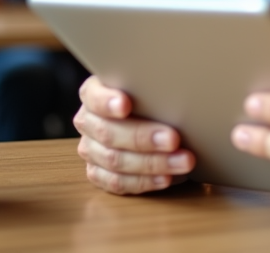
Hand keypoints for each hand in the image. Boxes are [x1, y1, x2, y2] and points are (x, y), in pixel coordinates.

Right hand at [73, 75, 195, 193]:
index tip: (125, 105)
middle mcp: (87, 122)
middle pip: (108, 133)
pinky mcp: (97, 174)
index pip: (94, 97)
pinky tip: (166, 178)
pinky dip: (144, 181)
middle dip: (143, 137)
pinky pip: (117, 182)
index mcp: (92, 94)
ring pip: (115, 160)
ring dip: (153, 163)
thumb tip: (180, 90)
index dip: (108, 102)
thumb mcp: (147, 87)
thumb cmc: (147, 99)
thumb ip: (150, 89)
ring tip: (182, 161)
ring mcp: (90, 150)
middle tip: (173, 139)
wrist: (140, 119)